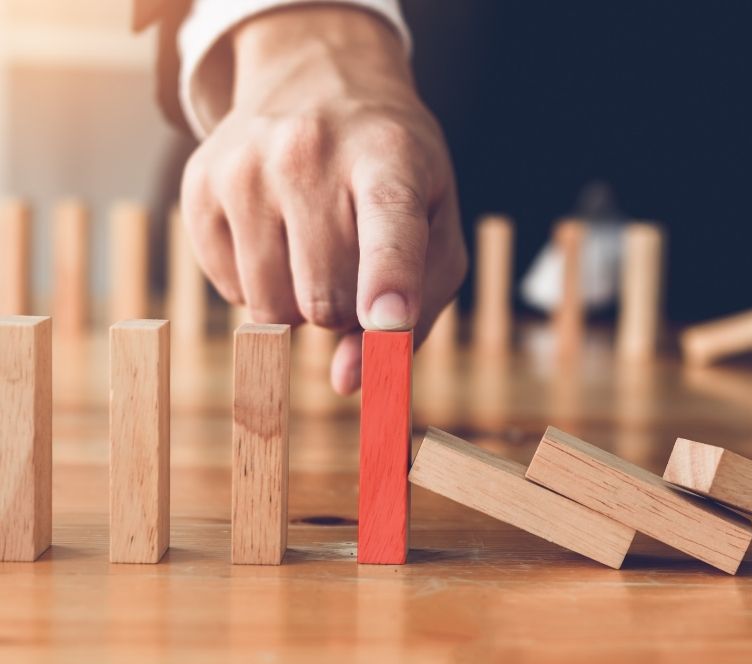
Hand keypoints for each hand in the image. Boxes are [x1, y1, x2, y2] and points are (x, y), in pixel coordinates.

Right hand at [180, 6, 465, 393]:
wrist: (318, 77)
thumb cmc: (394, 172)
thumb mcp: (435, 225)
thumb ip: (416, 311)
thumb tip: (349, 382)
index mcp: (389, 156)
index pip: (388, 225)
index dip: (388, 279)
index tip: (388, 322)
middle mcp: (311, 150)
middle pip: (325, 295)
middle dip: (345, 312)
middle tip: (355, 269)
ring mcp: (246, 164)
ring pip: (271, 306)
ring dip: (302, 305)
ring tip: (318, 249)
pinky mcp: (199, 183)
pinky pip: (229, 290)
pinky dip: (259, 287)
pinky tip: (278, 237)